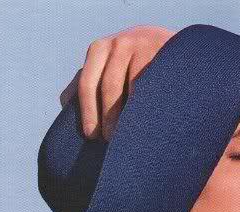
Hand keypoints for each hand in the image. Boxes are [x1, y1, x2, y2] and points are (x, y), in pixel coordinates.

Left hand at [59, 24, 175, 141]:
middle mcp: (118, 44)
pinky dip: (147, 104)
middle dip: (107, 115)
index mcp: (99, 49)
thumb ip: (89, 81)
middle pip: (108, 85)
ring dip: (127, 115)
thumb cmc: (133, 65)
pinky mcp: (163, 52)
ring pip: (131, 86)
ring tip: (126, 137)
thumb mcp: (108, 66)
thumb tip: (65, 103)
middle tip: (108, 139)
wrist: (174, 50)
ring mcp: (142, 45)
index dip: (88, 111)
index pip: (87, 83)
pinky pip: (152, 83)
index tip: (91, 136)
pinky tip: (147, 121)